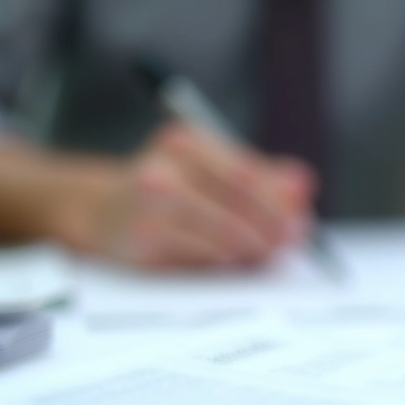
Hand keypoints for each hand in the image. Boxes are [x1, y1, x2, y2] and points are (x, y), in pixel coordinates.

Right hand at [77, 125, 314, 269]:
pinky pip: (203, 257)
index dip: (280, 201)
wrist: (100, 214)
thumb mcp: (210, 172)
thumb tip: (304, 187)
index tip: (301, 221)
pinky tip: (231, 263)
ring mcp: (152, 203)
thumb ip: (262, 177)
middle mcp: (166, 165)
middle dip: (273, 226)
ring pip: (225, 232)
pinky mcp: (145, 239)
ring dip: (254, 249)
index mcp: (187, 141)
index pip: (247, 173)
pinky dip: (225, 263)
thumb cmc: (167, 192)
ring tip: (264, 255)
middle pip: (240, 198)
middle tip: (289, 244)